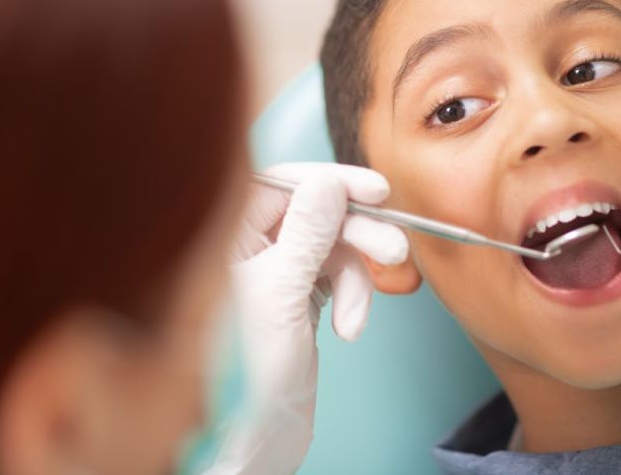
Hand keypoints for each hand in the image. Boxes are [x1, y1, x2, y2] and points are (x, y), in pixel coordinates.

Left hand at [210, 163, 406, 474]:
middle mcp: (248, 248)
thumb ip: (307, 232)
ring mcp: (274, 272)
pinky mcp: (297, 298)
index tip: (376, 190)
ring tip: (358, 316)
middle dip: (357, 235)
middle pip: (315, 213)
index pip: (282, 183)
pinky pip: (335, 276)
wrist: (252, 439)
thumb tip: (329, 181)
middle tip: (395, 249)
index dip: (331, 182)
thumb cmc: (245, 372)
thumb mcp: (281, 293)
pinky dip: (350, 298)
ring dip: (356, 278)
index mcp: (225, 237)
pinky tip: (349, 328)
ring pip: (332, 246)